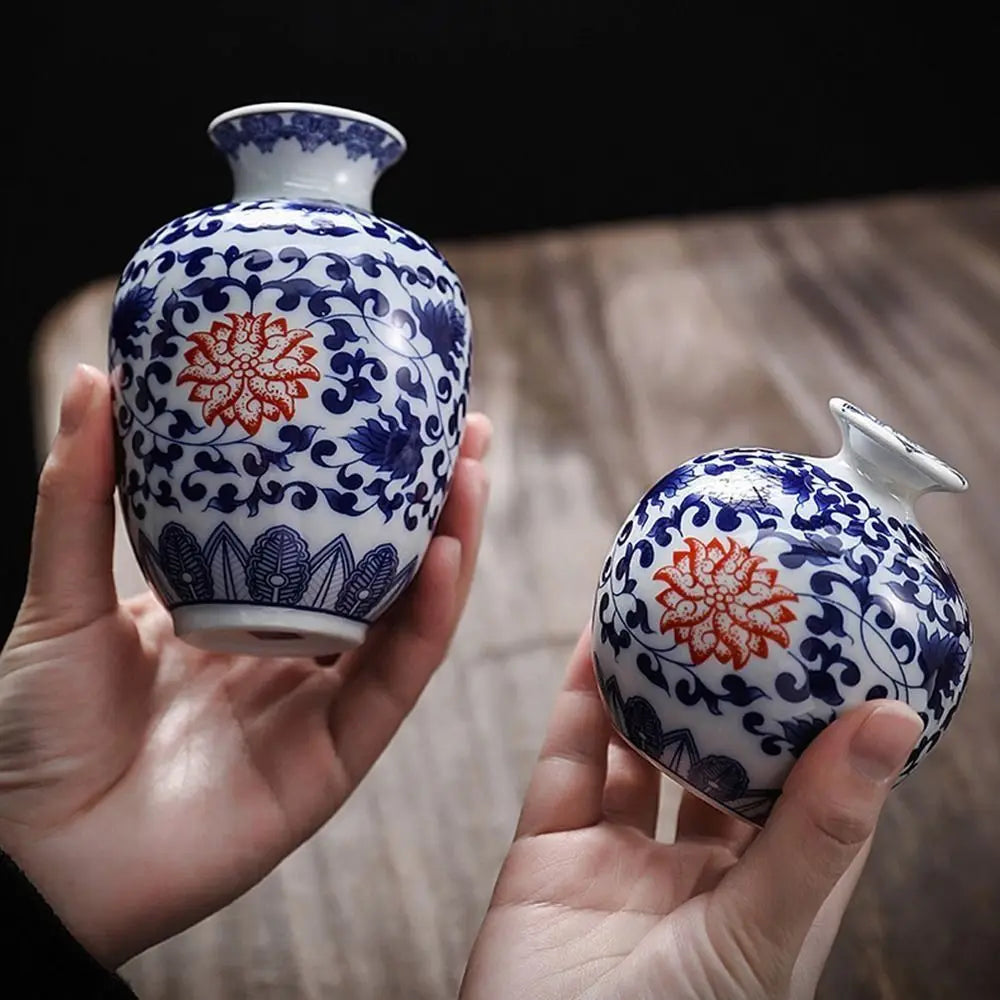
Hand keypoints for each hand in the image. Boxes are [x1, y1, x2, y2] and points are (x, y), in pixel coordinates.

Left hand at [0, 364, 490, 966]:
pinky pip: (396, 681)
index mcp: (239, 615)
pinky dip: (427, 619)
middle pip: (386, 572)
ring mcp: (318, 708)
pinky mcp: (335, 760)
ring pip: (409, 620)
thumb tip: (97, 380)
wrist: (28, 856)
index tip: (393, 408)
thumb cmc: (34, 732)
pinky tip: (445, 554)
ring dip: (453, 548)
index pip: (326, 538)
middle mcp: (291, 656)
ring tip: (473, 474)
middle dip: (435, 502)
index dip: (366, 479)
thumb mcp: (62, 594)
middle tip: (466, 429)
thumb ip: (81, 494)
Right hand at [461, 629, 921, 999]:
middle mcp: (699, 875)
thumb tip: (891, 723)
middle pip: (720, 762)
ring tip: (668, 607)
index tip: (834, 649)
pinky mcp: (551, 852)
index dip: (828, 727)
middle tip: (741, 607)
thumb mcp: (761, 934)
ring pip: (639, 751)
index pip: (815, 796)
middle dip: (729, 693)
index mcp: (768, 900)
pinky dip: (580, 701)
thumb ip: (816, 830)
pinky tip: (595, 642)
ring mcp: (622, 862)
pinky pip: (568, 761)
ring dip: (650, 685)